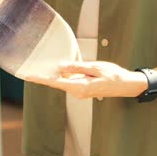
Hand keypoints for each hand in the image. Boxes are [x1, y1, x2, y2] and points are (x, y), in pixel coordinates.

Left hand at [26, 61, 147, 99]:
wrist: (128, 85)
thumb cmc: (114, 75)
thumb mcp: (95, 67)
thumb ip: (77, 68)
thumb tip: (60, 67)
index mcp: (80, 87)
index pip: (55, 82)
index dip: (41, 78)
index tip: (28, 76)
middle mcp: (78, 92)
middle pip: (58, 81)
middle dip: (48, 73)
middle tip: (37, 64)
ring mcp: (81, 92)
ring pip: (65, 80)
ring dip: (60, 73)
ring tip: (58, 63)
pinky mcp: (84, 89)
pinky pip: (72, 81)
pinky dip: (68, 74)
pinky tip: (68, 68)